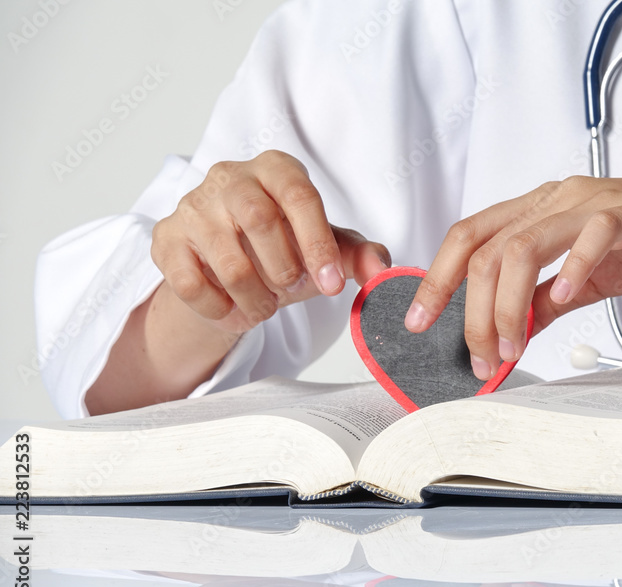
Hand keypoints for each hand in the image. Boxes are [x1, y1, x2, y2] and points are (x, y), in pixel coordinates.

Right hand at [152, 150, 389, 333]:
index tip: (333, 285)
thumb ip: (358, 256)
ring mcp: (193, 205)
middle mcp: (230, 176)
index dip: (318, 244)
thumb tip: (382, 270)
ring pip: (228, 262)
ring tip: (264, 307)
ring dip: (255, 299)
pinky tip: (231, 308)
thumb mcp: (327, 251)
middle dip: (284, 270)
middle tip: (292, 291)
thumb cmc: (285, 250)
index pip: (299, 195)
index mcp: (276, 169)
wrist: (230, 273)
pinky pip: (191, 284)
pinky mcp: (165, 238)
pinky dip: (219, 309)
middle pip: (259, 219)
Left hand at [406, 175, 621, 378]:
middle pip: (486, 247)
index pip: (471, 237)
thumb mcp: (590, 277)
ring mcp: (594, 201)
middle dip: (467, 309)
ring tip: (509, 346)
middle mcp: (560, 198)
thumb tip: (509, 330)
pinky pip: (591, 234)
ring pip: (524, 244)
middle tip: (474, 356)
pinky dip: (570, 267)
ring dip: (507, 304)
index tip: (420, 321)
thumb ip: (547, 299)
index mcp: (543, 209)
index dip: (437, 279)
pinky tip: (563, 296)